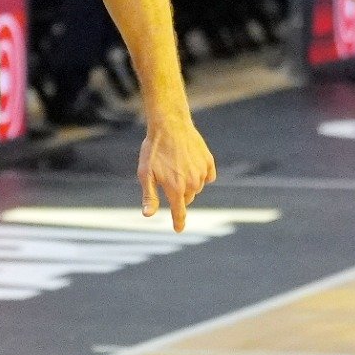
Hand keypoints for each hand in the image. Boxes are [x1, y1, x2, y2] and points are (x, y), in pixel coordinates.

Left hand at [139, 111, 215, 231]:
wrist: (170, 124)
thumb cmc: (154, 149)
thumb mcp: (146, 173)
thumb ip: (149, 196)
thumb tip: (148, 215)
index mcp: (175, 189)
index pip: (179, 212)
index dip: (178, 222)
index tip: (178, 229)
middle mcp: (192, 184)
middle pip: (188, 198)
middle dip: (179, 193)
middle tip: (168, 177)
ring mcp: (202, 173)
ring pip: (197, 187)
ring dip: (189, 182)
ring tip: (177, 165)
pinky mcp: (209, 162)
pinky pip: (207, 176)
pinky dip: (201, 174)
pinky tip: (191, 163)